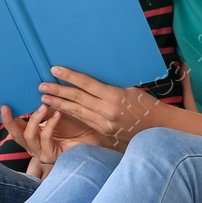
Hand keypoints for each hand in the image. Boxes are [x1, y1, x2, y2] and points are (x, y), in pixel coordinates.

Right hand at [0, 103, 98, 178]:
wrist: (95, 139)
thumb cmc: (77, 126)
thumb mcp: (57, 113)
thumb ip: (44, 107)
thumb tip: (36, 92)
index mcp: (32, 135)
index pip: (15, 127)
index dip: (7, 117)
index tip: (4, 105)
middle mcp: (33, 145)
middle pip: (15, 135)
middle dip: (9, 121)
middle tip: (6, 108)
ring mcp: (40, 152)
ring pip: (28, 136)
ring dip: (34, 119)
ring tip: (43, 106)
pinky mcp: (50, 156)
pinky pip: (45, 138)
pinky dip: (50, 125)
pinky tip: (58, 115)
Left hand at [39, 66, 159, 144]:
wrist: (160, 128)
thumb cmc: (146, 105)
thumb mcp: (129, 91)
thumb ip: (108, 89)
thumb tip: (88, 83)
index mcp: (114, 97)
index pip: (87, 84)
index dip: (69, 76)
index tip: (54, 70)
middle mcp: (107, 111)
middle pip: (77, 99)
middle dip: (57, 92)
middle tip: (41, 86)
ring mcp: (104, 124)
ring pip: (77, 112)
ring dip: (59, 105)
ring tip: (44, 98)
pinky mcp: (103, 132)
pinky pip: (83, 121)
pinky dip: (69, 115)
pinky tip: (58, 110)